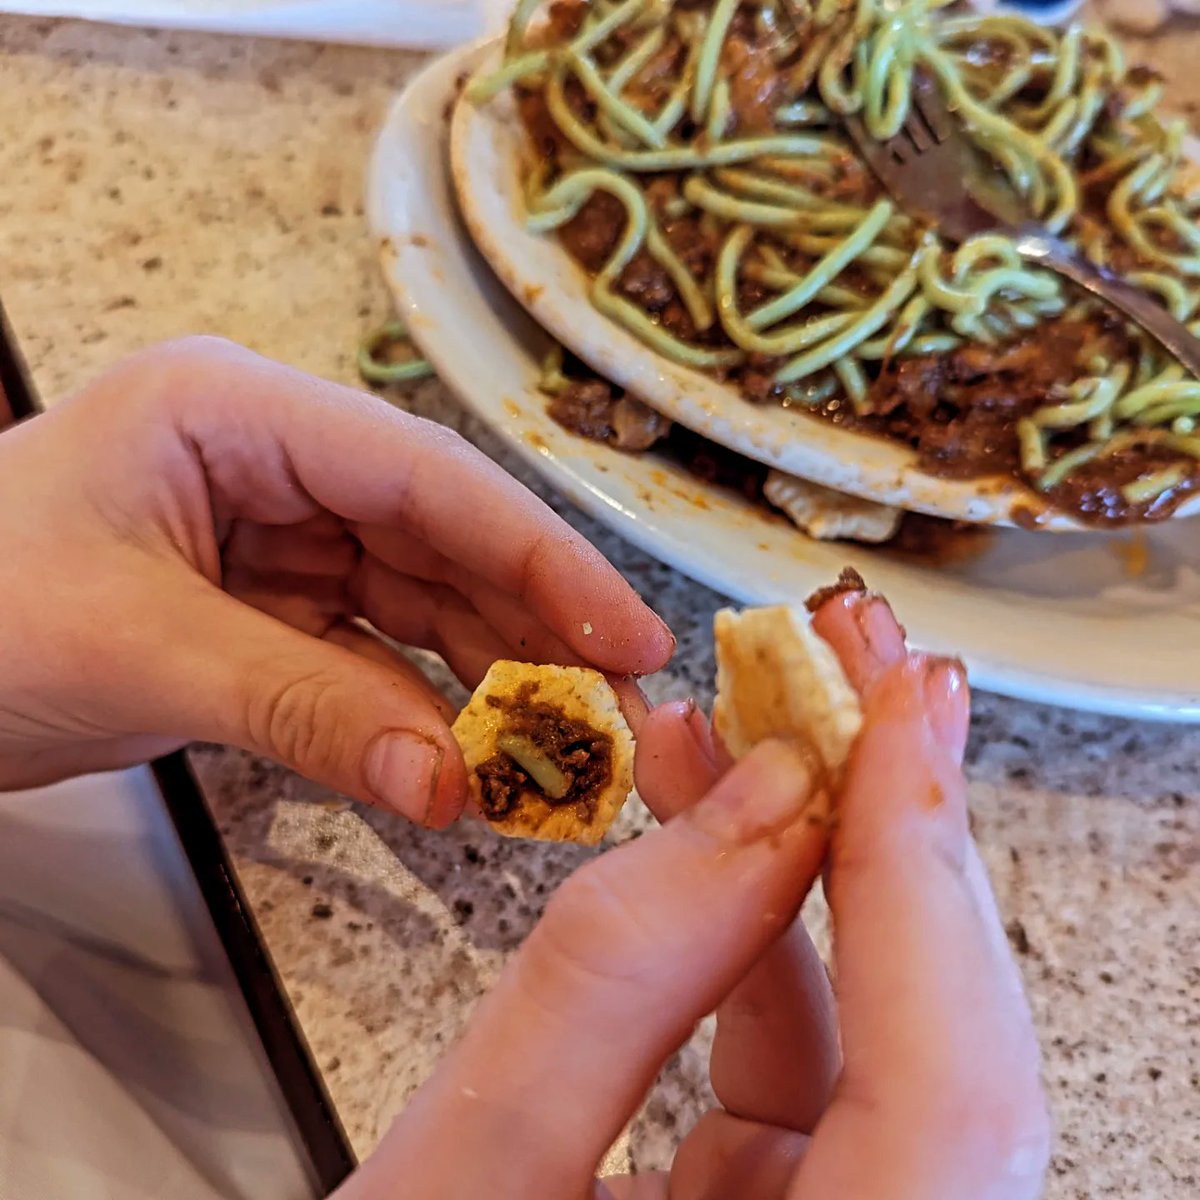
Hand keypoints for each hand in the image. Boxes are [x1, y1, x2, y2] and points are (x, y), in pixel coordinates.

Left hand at [0, 337, 671, 820]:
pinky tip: (473, 753)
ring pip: (419, 602)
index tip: (627, 633)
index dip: (540, 555)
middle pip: (440, 539)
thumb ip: (308, 712)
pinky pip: (373, 655)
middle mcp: (274, 461)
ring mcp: (275, 536)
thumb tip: (450, 782)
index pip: (426, 476)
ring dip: (489, 676)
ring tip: (564, 746)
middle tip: (614, 712)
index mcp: (239, 412)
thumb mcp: (141, 652)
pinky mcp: (268, 608)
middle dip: (530, 628)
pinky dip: (421, 708)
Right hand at [337, 590, 1047, 1199]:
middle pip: (936, 1046)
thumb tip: (739, 809)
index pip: (945, 1095)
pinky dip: (752, 934)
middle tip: (857, 678)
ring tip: (746, 726)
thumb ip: (601, 982)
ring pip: (868, 1034)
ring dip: (806, 862)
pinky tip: (707, 833)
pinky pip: (800, 1060)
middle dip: (889, 829)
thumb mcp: (461, 1176)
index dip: (924, 875)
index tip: (898, 712)